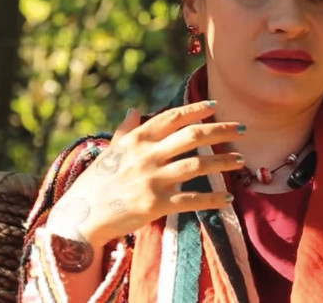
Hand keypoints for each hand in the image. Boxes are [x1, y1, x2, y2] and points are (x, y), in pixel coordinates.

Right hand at [45, 100, 244, 253]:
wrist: (80, 216)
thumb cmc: (95, 183)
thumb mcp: (109, 151)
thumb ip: (126, 131)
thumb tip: (135, 109)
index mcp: (137, 140)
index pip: (172, 118)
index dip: (196, 110)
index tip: (215, 106)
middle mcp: (147, 155)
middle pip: (193, 136)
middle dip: (221, 130)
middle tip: (241, 128)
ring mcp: (152, 180)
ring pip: (197, 165)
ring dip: (224, 161)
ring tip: (241, 160)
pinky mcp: (156, 204)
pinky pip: (192, 200)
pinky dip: (213, 199)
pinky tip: (229, 197)